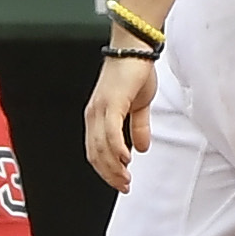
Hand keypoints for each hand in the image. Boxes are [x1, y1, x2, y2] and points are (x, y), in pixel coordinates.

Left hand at [84, 52, 156, 189]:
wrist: (135, 49)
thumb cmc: (134, 72)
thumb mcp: (139, 106)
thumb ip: (138, 127)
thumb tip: (140, 148)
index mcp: (97, 116)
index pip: (95, 150)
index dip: (106, 169)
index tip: (119, 182)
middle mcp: (94, 114)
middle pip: (95, 153)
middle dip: (109, 174)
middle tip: (124, 186)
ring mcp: (100, 109)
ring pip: (101, 147)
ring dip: (114, 167)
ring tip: (126, 179)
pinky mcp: (111, 103)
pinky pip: (110, 132)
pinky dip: (116, 149)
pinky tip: (126, 160)